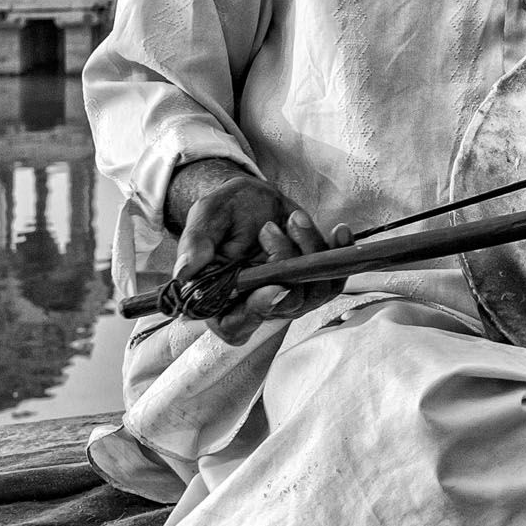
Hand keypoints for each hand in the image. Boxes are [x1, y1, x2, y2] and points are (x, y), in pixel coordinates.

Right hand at [164, 160, 341, 344]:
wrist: (250, 201)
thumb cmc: (224, 214)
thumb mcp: (204, 219)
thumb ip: (195, 244)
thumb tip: (185, 273)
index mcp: (222, 303)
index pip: (239, 325)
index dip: (258, 311)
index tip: (273, 287)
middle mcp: (258, 306)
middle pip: (285, 304)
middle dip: (284, 262)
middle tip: (269, 229)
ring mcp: (289, 296)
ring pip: (314, 290)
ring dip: (310, 251)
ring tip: (293, 219)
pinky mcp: (311, 280)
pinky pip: (334, 278)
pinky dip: (340, 254)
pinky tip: (339, 231)